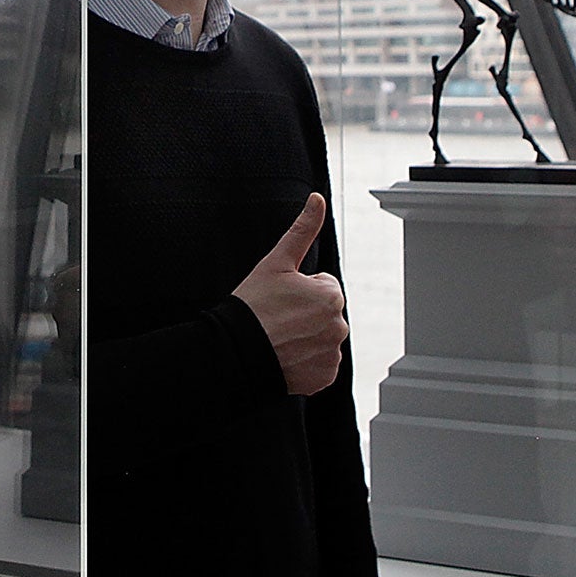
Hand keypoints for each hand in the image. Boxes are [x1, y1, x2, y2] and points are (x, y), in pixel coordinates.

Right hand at [231, 193, 346, 395]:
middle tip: (278, 318)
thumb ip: (302, 230)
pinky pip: (320, 362)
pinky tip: (286, 355)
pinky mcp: (325, 376)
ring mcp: (332, 354)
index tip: (280, 299)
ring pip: (322, 337)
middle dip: (305, 313)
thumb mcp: (276, 262)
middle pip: (324, 312)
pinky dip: (306, 360)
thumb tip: (317, 200)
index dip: (299, 290)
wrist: (236, 352)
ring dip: (306, 336)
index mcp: (331, 296)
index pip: (323, 286)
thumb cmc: (253, 306)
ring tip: (279, 337)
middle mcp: (339, 326)